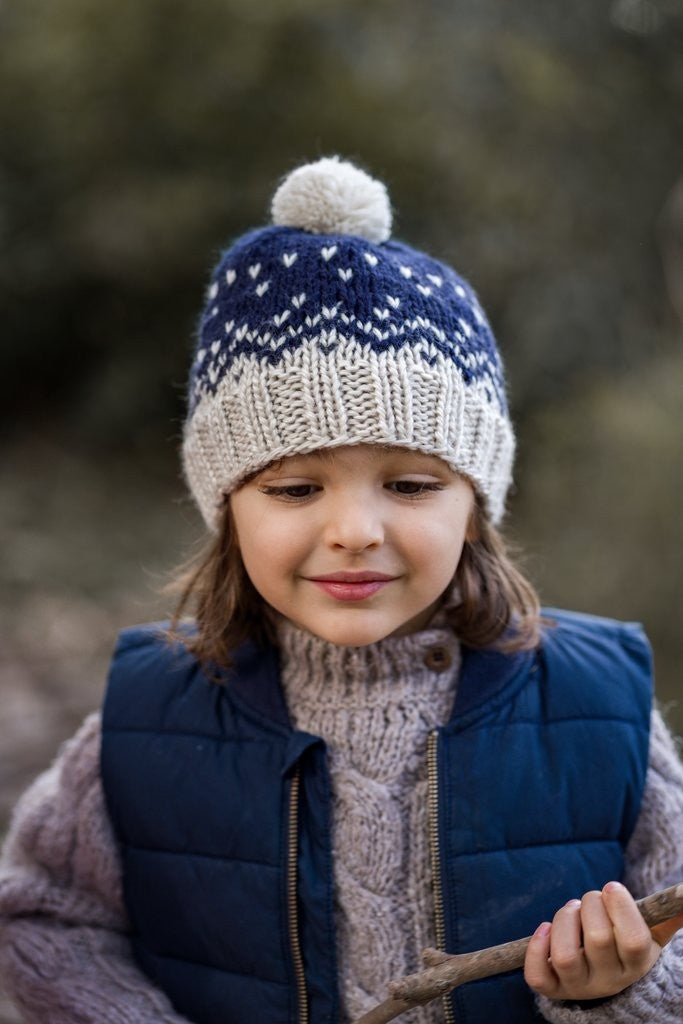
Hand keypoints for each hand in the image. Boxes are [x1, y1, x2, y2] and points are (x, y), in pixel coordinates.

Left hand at [524, 881, 662, 1000]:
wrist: (605, 977)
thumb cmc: (626, 944)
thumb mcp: (651, 934)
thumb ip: (667, 917)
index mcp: (636, 964)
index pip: (633, 939)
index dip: (620, 907)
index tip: (612, 887)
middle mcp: (609, 980)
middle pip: (597, 938)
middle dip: (590, 904)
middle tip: (590, 898)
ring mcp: (579, 986)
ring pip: (565, 955)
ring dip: (564, 920)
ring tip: (571, 910)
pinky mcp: (553, 989)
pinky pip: (538, 977)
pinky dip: (536, 949)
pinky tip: (545, 928)